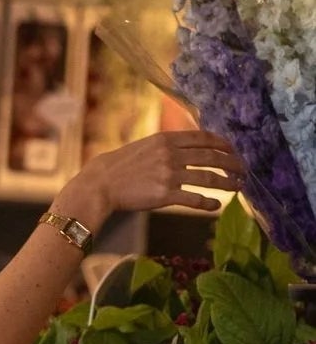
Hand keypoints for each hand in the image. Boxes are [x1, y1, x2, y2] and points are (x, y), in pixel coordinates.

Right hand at [64, 130, 244, 226]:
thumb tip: (184, 149)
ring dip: (226, 183)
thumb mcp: (144, 146)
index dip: (223, 144)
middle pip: (211, 156)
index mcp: (167, 139)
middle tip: (243, 170)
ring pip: (207, 177)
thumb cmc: (118, 167)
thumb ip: (166, 146)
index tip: (233, 150)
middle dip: (232, 163)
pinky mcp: (164, 195)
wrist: (100, 184)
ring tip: (238, 187)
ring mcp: (169, 175)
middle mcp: (171, 155)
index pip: (203, 138)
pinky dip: (208, 202)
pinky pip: (193, 198)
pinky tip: (217, 205)